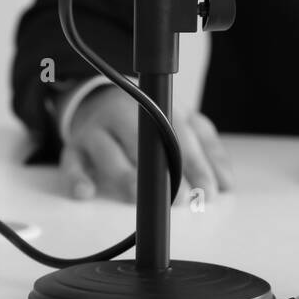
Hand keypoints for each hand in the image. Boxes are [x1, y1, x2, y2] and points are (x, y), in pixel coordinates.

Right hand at [59, 86, 233, 201]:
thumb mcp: (183, 124)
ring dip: (124, 176)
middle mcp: (125, 115)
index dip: (196, 165)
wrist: (98, 99)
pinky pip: (71, 163)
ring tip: (138, 197)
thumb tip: (226, 182)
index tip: (209, 190)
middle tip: (181, 199)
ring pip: (108, 152)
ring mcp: (98, 131)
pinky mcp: (74, 148)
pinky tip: (87, 192)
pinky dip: (76, 178)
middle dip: (163, 172)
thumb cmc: (147, 118)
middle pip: (144, 141)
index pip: (180, 136)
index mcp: (157, 108)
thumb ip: (207, 150)